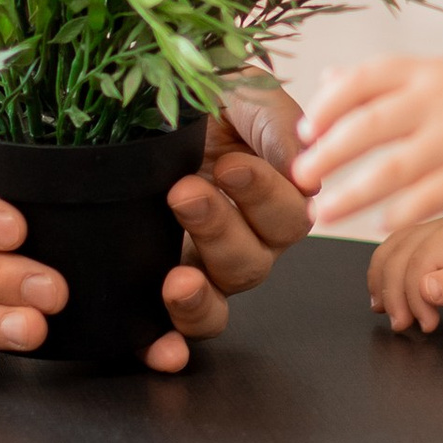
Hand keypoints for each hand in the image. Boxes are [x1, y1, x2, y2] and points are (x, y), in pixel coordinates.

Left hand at [150, 83, 313, 362]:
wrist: (133, 95)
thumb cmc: (199, 89)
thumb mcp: (244, 91)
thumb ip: (280, 127)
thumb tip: (309, 179)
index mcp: (271, 198)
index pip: (287, 217)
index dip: (264, 196)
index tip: (232, 164)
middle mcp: (241, 240)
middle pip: (252, 263)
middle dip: (221, 230)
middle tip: (185, 192)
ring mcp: (198, 267)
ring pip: (216, 303)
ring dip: (199, 296)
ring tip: (176, 277)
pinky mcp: (155, 288)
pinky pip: (169, 330)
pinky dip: (166, 346)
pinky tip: (162, 352)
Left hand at [297, 54, 442, 234]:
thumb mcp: (436, 78)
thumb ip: (383, 81)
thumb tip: (328, 80)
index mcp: (425, 73)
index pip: (365, 80)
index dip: (328, 105)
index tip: (303, 131)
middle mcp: (440, 102)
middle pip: (371, 125)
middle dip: (329, 154)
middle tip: (299, 177)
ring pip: (393, 169)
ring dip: (351, 195)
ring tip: (321, 214)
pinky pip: (429, 198)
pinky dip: (400, 212)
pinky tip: (377, 225)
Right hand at [367, 207, 442, 333]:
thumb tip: (423, 286)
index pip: (419, 260)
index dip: (412, 295)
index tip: (425, 323)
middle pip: (400, 251)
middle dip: (393, 290)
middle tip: (402, 323)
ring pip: (396, 248)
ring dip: (385, 280)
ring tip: (388, 310)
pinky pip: (405, 251)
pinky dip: (392, 272)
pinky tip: (389, 290)